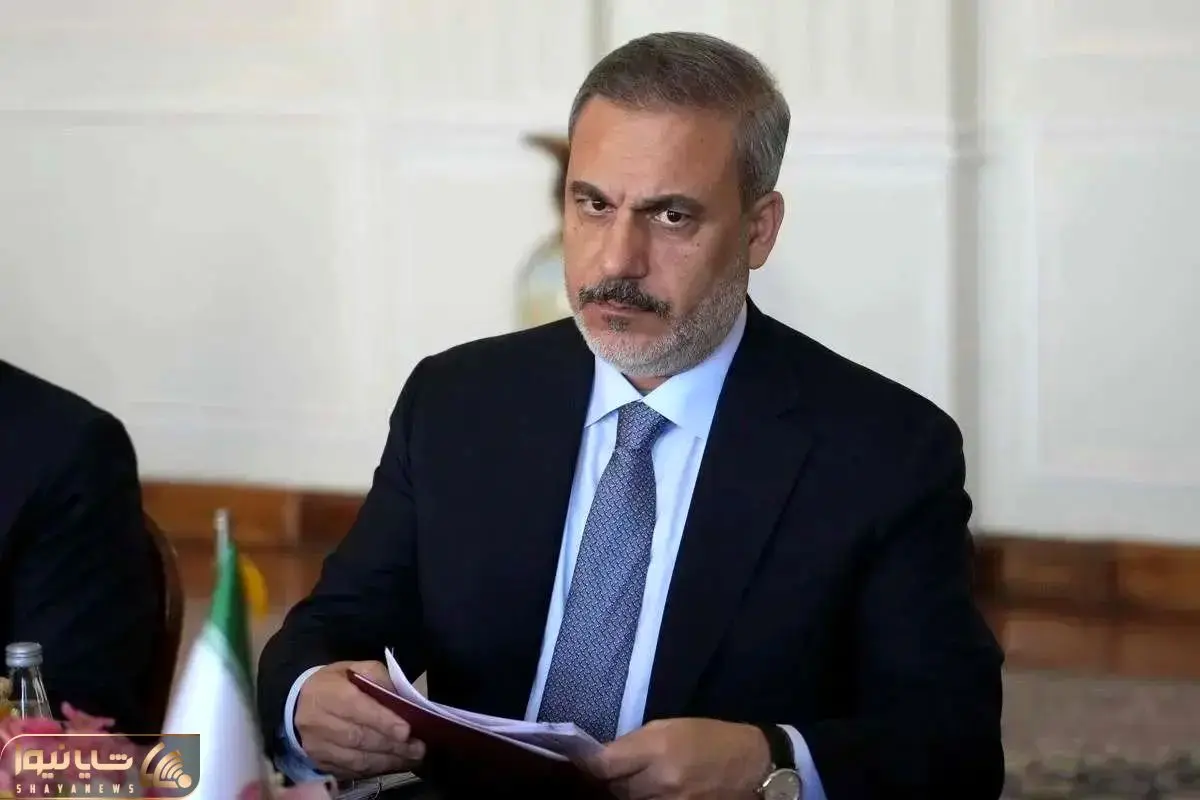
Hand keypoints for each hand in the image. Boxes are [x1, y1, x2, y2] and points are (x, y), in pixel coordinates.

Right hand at [293, 661, 424, 778]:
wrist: (298, 704)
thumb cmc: (333, 684)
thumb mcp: (353, 668)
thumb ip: (377, 677)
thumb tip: (400, 698)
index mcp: (327, 692)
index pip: (356, 708)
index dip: (382, 721)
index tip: (406, 730)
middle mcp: (318, 721)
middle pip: (358, 737)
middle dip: (391, 745)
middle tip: (417, 748)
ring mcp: (317, 746)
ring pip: (355, 759)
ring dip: (386, 761)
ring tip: (410, 759)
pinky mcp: (319, 763)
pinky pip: (350, 770)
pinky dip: (374, 770)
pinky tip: (392, 764)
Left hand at [581, 718, 772, 798]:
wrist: (754, 767)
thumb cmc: (711, 738)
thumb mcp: (671, 726)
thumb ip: (635, 741)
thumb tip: (604, 756)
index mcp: (657, 749)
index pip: (604, 765)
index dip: (589, 765)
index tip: (583, 762)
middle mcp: (661, 782)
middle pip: (614, 789)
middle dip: (611, 780)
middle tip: (617, 771)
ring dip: (628, 793)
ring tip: (640, 781)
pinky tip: (650, 792)